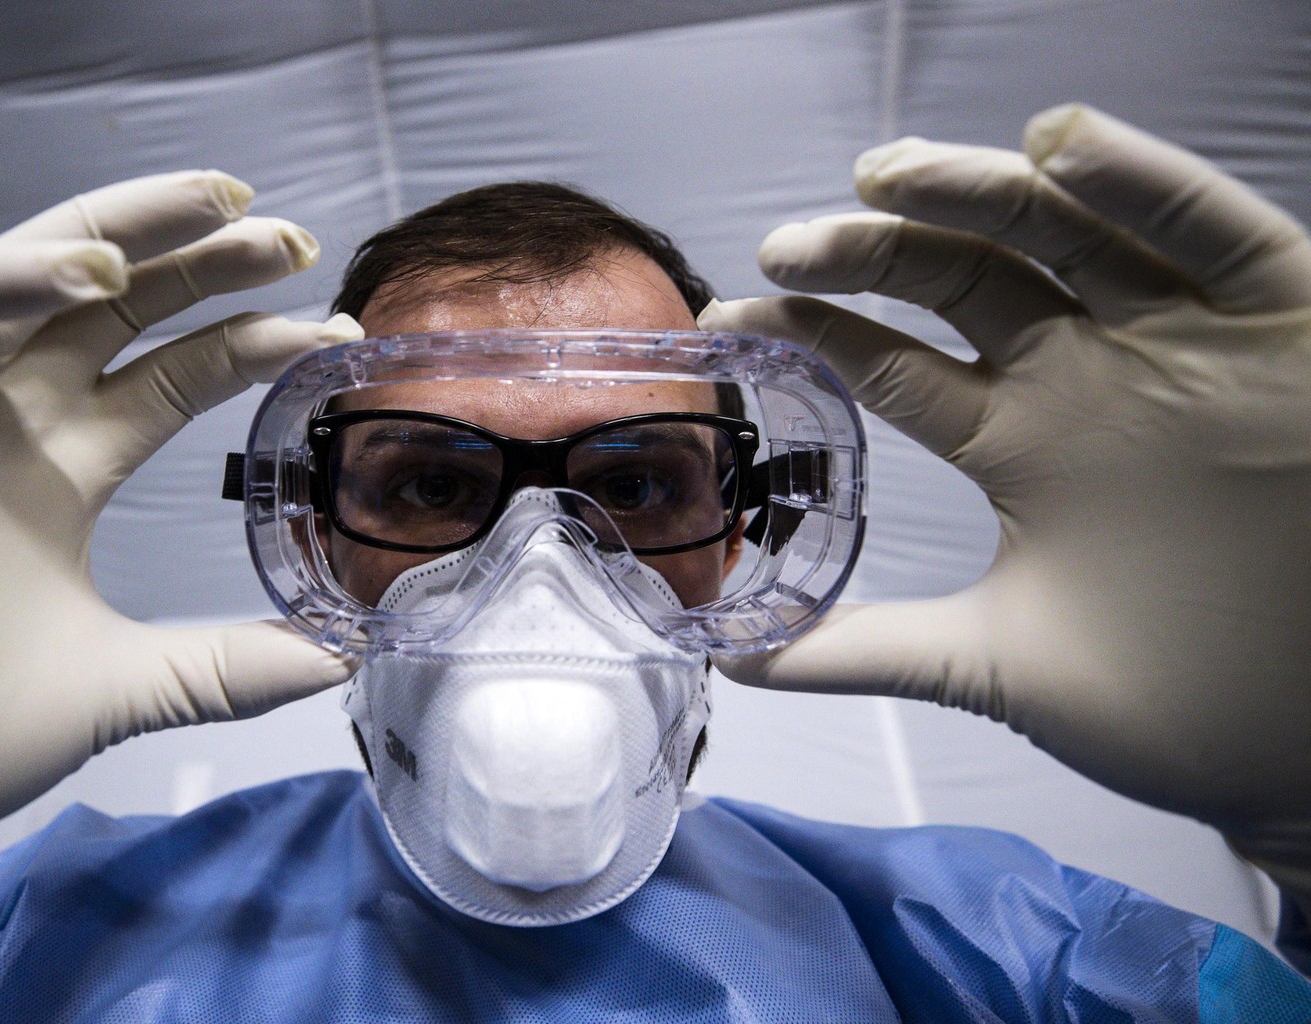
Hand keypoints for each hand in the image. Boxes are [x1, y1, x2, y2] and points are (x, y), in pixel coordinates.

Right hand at [0, 172, 362, 972]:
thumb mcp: (105, 692)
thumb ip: (220, 670)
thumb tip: (341, 661)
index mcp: (63, 466)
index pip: (175, 377)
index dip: (253, 345)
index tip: (338, 334)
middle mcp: (3, 412)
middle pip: (120, 306)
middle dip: (206, 264)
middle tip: (294, 238)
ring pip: (30, 272)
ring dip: (123, 231)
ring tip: (221, 204)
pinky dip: (2, 278)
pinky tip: (90, 270)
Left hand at [700, 104, 1310, 901]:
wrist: (1308, 739)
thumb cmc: (1172, 694)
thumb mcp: (994, 664)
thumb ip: (870, 652)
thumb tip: (741, 657)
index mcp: (1017, 439)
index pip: (894, 367)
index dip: (813, 335)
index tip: (730, 320)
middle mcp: (1084, 375)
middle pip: (961, 278)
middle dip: (871, 252)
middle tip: (786, 247)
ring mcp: (1177, 342)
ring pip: (1066, 233)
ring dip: (975, 193)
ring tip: (885, 175)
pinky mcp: (1281, 324)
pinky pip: (1211, 231)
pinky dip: (1142, 185)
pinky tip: (1058, 147)